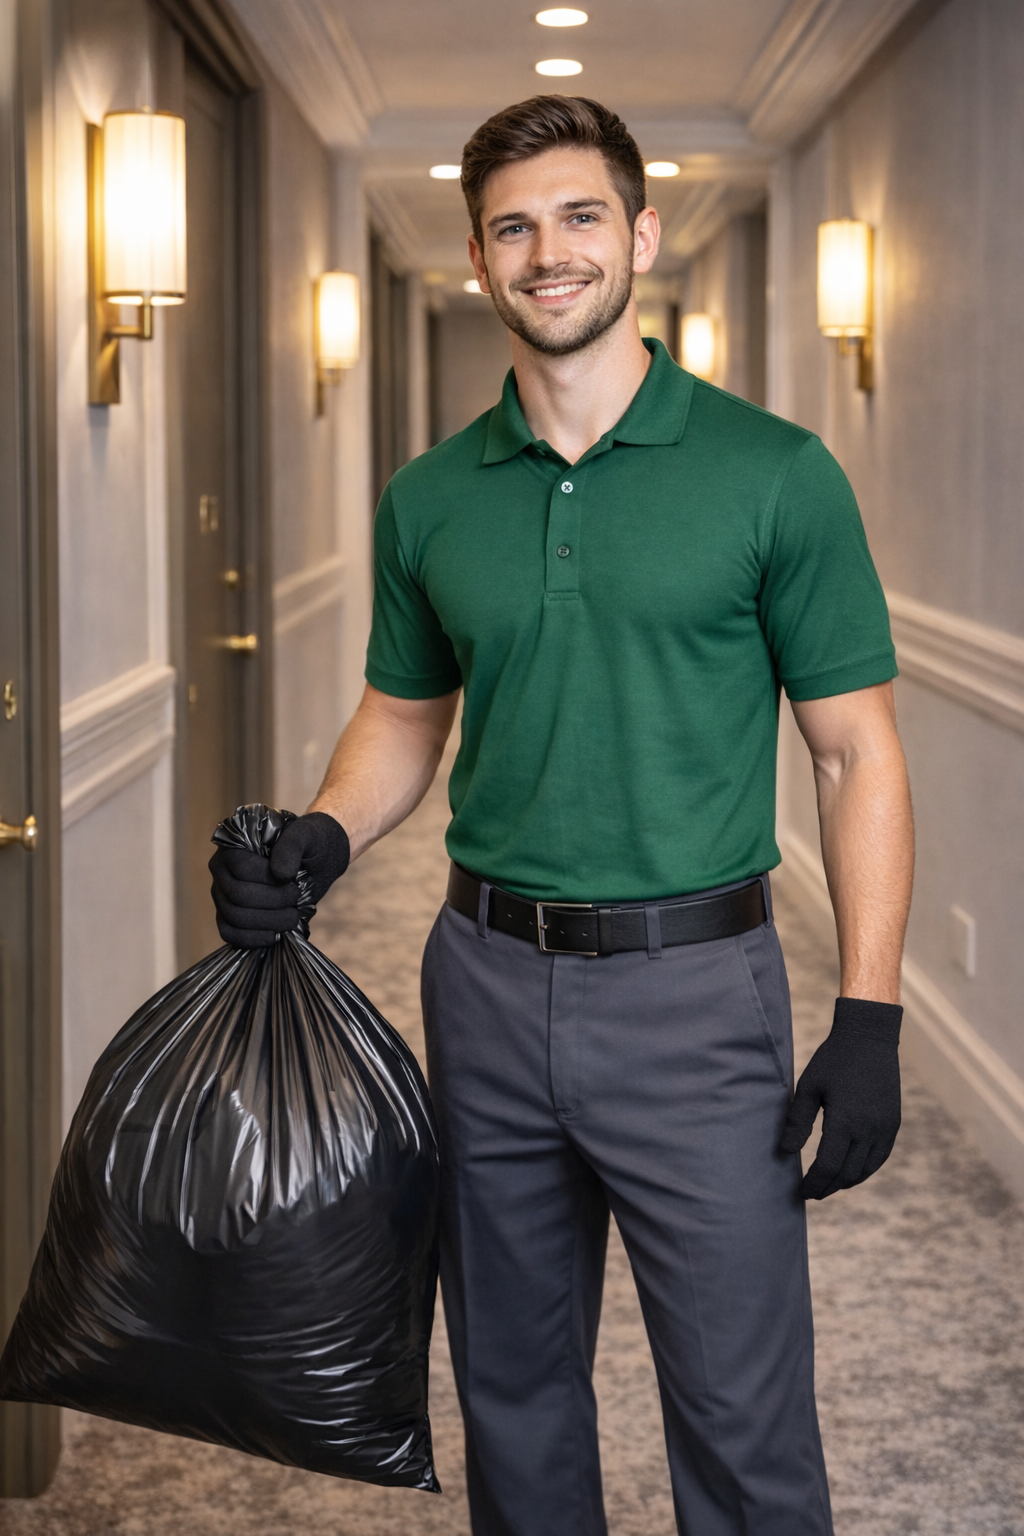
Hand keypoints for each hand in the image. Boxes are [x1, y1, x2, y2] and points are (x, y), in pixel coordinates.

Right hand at [209, 811, 349, 947]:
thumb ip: (292, 846)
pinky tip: (276, 934)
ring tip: (292, 917)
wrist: (314, 862)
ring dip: (269, 922)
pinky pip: (229, 933)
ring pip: (235, 917)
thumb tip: (279, 873)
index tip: (293, 881)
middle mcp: (221, 869)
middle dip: (274, 902)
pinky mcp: (227, 915)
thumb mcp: (307, 836)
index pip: (242, 868)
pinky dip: (253, 939)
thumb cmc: (308, 845)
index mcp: (234, 845)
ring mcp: (222, 894)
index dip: (269, 880)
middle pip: (238, 895)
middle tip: (296, 898)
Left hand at [780, 997, 901, 1199]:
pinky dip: (865, 1170)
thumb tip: (785, 1152)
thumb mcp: (809, 1088)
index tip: (801, 1192)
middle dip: (828, 1187)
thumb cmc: (833, 1060)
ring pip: (866, 1170)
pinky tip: (852, 1171)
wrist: (869, 1038)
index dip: (813, 1183)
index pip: (827, 1167)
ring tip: (828, 1185)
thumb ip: (797, 1122)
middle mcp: (868, 1130)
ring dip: (846, 1182)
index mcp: (845, 1122)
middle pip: (847, 1173)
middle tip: (812, 1193)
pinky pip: (880, 1157)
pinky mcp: (893, 1123)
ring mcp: (884, 1128)